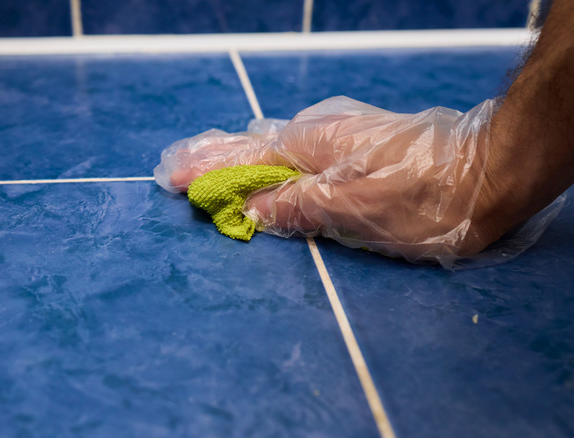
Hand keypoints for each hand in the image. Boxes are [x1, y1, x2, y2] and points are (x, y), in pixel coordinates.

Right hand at [155, 96, 499, 263]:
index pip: (242, 157)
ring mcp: (338, 140)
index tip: (170, 178)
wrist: (489, 175)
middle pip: (252, 145)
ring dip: (238, 159)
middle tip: (175, 169)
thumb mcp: (351, 209)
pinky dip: (268, 163)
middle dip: (213, 158)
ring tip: (206, 166)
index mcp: (309, 146)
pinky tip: (263, 167)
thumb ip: (295, 205)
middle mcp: (318, 135)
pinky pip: (296, 155)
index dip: (206, 170)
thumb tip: (249, 206)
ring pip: (274, 148)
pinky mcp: (357, 150)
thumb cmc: (420, 198)